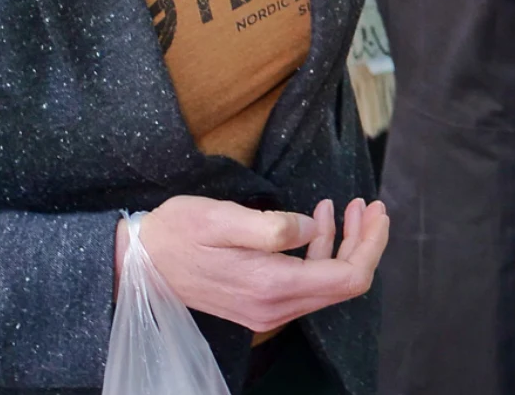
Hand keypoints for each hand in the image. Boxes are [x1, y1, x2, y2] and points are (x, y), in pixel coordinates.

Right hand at [117, 195, 391, 333]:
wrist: (137, 263)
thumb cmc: (177, 233)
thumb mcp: (222, 219)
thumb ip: (272, 227)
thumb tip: (310, 227)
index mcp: (272, 286)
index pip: (349, 277)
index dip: (371, 244)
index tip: (377, 211)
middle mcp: (275, 307)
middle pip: (344, 282)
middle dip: (363, 241)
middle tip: (367, 204)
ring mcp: (267, 309)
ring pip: (326, 281)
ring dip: (342, 243)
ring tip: (343, 207)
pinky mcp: (259, 302)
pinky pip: (305, 280)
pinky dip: (318, 250)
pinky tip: (314, 220)